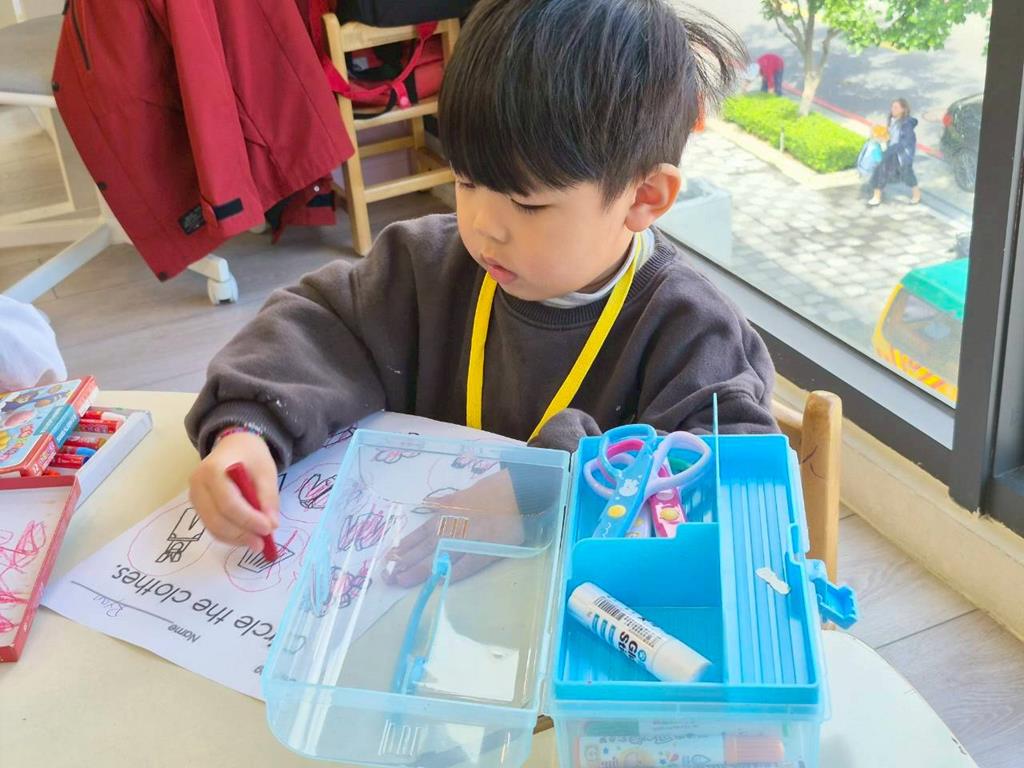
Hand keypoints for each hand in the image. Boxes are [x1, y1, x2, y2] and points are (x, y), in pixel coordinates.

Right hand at [188, 432, 279, 550]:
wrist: (234, 445)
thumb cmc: (251, 455)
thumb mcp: (266, 471)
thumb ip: (269, 498)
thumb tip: (271, 525)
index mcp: (213, 470)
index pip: (228, 503)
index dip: (248, 520)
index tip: (268, 529)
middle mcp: (197, 484)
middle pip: (217, 519)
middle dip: (241, 534)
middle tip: (263, 543)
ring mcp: (194, 496)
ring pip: (212, 527)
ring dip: (236, 538)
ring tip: (257, 542)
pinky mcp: (198, 505)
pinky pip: (211, 526)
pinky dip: (229, 535)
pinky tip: (246, 536)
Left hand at [383, 469, 524, 587]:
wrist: (516, 494)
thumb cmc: (489, 491)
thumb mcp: (460, 494)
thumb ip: (442, 501)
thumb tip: (426, 503)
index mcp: (443, 517)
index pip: (416, 537)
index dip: (402, 550)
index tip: (388, 559)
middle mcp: (448, 531)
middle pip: (421, 552)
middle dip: (403, 565)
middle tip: (387, 578)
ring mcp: (463, 544)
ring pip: (435, 562)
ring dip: (418, 573)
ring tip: (401, 582)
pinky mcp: (481, 554)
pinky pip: (462, 568)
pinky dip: (449, 575)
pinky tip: (437, 583)